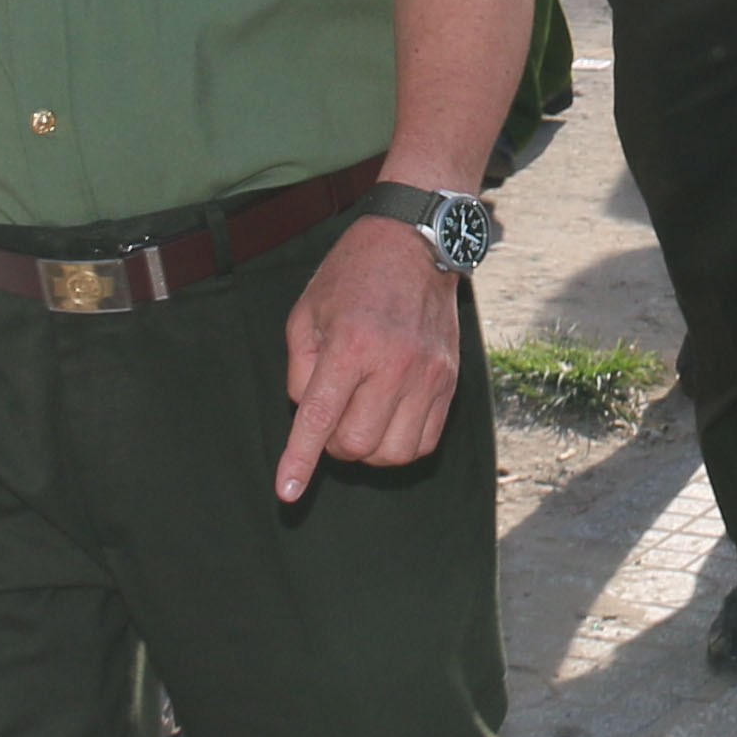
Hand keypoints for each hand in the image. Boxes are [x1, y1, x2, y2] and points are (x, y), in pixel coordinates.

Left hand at [277, 221, 467, 499]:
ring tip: (360, 418)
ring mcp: (428, 375)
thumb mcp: (307, 311)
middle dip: (333, 444)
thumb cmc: (354, 275)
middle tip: (331, 414)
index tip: (286, 493)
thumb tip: (308, 414)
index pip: (320, 419)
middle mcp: (394, 364)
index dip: (299, 461)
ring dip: (368, 448)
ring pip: (394, 453)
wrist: (416, 243)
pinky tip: (388, 419)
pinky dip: (400, 445)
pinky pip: (426, 441)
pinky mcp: (449, 381)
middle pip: (356, 444)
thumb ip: (299, 369)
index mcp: (351, 345)